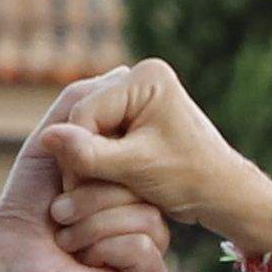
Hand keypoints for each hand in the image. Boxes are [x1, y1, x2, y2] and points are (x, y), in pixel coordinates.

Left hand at [0, 64, 185, 271]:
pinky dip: (103, 250)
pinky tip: (85, 262)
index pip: (141, 154)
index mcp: (132, 183)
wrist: (5, 265)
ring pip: (146, 215)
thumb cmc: (26, 208)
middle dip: (88, 193)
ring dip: (90, 224)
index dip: (99, 161)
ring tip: (66, 238)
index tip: (63, 178)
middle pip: (144, 184)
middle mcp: (149, 214)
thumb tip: (122, 71)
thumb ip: (80, 102)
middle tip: (60, 210)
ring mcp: (153, 249)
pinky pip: (143, 246)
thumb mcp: (50, 143)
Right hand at [38, 57, 271, 265]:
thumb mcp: (137, 168)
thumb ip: (91, 155)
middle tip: (79, 192)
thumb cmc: (190, 179)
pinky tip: (105, 181)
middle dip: (83, 154)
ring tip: (93, 189)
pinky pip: (103, 134)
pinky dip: (101, 158)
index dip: (75, 150)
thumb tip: (48, 137)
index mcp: (146, 78)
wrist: (223, 193)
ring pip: (91, 128)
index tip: (74, 186)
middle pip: (87, 117)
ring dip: (89, 159)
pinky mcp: (136, 114)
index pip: (87, 112)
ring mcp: (139, 95)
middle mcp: (141, 77)